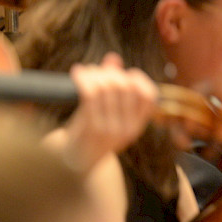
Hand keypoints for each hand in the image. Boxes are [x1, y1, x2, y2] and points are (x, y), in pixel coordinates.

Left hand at [61, 53, 157, 170]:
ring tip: (84, 72)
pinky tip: (77, 72)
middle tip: (96, 71)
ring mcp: (112, 129)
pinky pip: (91, 93)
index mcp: (136, 126)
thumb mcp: (106, 113)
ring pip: (107, 87)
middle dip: (110, 72)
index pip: (150, 95)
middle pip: (125, 86)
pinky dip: (83, 78)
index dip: (139, 79)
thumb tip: (113, 58)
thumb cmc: (89, 134)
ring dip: (94, 73)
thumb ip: (112, 86)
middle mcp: (128, 129)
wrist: (71, 162)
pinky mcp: (92, 127)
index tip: (125, 74)